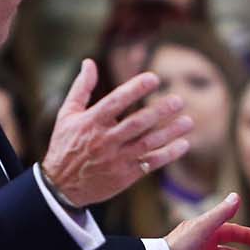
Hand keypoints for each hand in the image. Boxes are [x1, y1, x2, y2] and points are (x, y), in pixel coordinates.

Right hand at [42, 59, 192, 207]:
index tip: (154, 78)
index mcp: (91, 122)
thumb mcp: (67, 114)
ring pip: (148, 143)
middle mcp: (105, 140)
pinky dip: (168, 154)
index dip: (135, 89)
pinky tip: (183, 144)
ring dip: (170, 132)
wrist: (61, 187)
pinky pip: (150, 163)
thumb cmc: (65, 145)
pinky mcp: (125, 176)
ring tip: (188, 121)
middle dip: (159, 111)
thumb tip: (89, 62)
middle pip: (137, 123)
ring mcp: (116, 159)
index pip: (116, 102)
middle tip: (179, 100)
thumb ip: (81, 88)